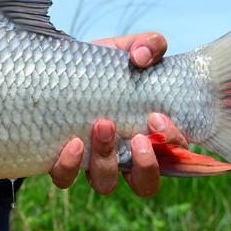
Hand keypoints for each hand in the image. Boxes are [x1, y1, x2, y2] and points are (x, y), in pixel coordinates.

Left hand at [48, 32, 186, 197]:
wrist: (56, 71)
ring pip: (106, 184)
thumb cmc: (101, 67)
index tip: (157, 117)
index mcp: (148, 135)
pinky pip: (66, 179)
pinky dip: (69, 166)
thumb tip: (144, 56)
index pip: (174, 156)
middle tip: (138, 136)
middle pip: (146, 185)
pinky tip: (72, 143)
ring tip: (102, 126)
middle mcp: (124, 157)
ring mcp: (92, 163)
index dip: (172, 145)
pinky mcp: (63, 162)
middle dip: (146, 165)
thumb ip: (147, 45)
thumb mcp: (126, 51)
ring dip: (106, 161)